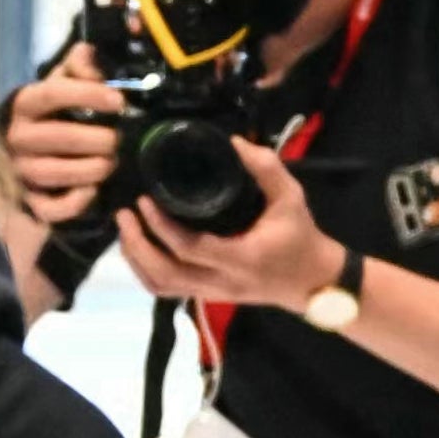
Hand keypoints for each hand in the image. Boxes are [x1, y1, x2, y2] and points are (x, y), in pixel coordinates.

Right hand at [1, 44, 121, 221]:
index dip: (87, 95)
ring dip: (91, 169)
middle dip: (97, 139)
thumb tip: (89, 53)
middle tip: (119, 139)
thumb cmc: (52, 112)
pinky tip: (93, 191)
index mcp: (23, 104)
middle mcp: (17, 138)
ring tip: (112, 162)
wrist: (24, 151)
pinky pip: (50, 208)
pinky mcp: (29, 201)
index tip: (118, 101)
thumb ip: (78, 65)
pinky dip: (74, 202)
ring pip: (54, 173)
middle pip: (58, 137)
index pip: (52, 94)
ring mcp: (21, 171)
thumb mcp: (62, 83)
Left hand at [117, 139, 346, 310]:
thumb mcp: (291, 198)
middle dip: (137, 245)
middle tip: (124, 214)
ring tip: (126, 230)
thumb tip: (234, 142)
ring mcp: (212, 293)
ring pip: (161, 286)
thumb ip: (267, 169)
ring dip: (137, 260)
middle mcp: (221, 282)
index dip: (161, 227)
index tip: (144, 201)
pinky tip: (139, 248)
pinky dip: (146, 271)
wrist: (313, 281)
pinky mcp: (207, 295)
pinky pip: (167, 290)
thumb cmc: (301, 238)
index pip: (190, 248)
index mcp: (241, 258)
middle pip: (165, 274)